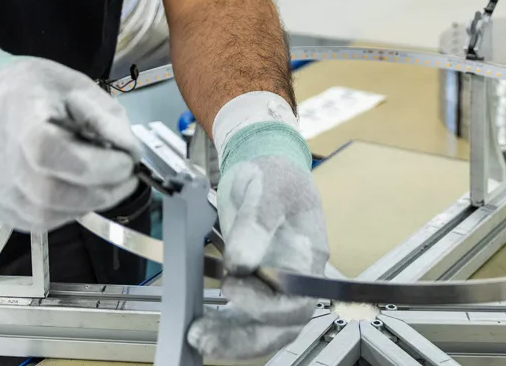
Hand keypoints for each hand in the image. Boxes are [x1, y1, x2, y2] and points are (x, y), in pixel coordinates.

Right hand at [0, 43, 138, 231]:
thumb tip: (131, 153)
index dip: (97, 165)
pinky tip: (74, 190)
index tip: (128, 161)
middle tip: (125, 179)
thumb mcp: (75, 86)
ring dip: (84, 204)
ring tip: (102, 183)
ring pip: (45, 217)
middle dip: (100, 192)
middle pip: (50, 195)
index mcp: (18, 121)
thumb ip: (106, 118)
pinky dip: (63, 211)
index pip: (52, 155)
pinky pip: (34, 223)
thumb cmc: (31, 89)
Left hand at [188, 129, 329, 359]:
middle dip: (243, 337)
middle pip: (281, 327)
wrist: (263, 166)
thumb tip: (241, 261)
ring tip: (197, 335)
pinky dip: (222, 325)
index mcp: (309, 256)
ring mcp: (275, 285)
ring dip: (230, 338)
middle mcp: (296, 278)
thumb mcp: (267, 188)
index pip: (297, 299)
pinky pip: (242, 317)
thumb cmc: (274, 174)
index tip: (232, 285)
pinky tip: (199, 321)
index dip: (266, 305)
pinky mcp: (254, 286)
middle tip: (203, 333)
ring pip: (261, 329)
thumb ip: (257, 222)